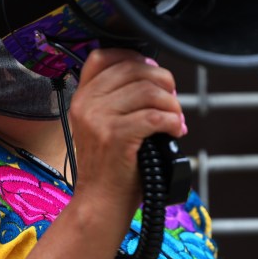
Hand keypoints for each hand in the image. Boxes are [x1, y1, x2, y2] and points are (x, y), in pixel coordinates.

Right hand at [67, 49, 184, 212]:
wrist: (99, 202)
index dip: (134, 57)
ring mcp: (98, 118)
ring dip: (171, 105)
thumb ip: (118, 99)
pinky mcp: (115, 135)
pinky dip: (172, 122)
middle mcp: (86, 103)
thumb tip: (156, 77)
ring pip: (148, 91)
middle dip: (163, 81)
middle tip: (172, 102)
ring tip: (175, 120)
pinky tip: (175, 132)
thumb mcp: (101, 125)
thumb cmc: (109, 167)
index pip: (104, 56)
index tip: (153, 73)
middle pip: (133, 69)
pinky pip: (155, 116)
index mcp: (82, 97)